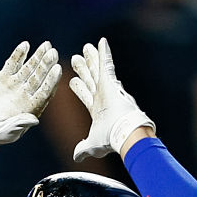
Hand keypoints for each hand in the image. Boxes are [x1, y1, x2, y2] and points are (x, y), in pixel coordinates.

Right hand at [0, 41, 60, 154]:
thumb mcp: (7, 133)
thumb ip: (21, 125)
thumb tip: (35, 120)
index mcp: (32, 107)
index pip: (45, 91)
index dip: (52, 80)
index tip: (57, 69)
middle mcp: (26, 94)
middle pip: (39, 77)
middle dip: (46, 64)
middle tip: (53, 52)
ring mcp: (15, 85)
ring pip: (29, 68)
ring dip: (37, 56)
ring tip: (46, 45)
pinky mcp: (3, 79)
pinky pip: (12, 64)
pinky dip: (18, 55)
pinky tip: (25, 45)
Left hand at [69, 37, 154, 161]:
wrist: (123, 133)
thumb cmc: (110, 140)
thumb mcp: (91, 145)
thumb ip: (83, 148)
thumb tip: (76, 156)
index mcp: (98, 110)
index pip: (86, 95)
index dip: (79, 88)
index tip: (72, 80)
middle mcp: (102, 97)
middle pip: (90, 79)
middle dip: (83, 70)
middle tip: (75, 58)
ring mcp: (106, 88)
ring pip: (97, 70)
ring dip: (91, 59)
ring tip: (84, 48)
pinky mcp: (110, 81)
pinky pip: (106, 63)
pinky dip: (104, 52)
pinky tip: (101, 41)